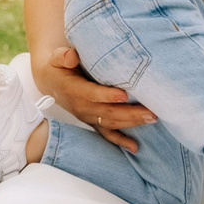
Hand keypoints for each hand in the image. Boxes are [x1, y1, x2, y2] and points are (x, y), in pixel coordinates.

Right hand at [32, 45, 153, 149]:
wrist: (51, 82)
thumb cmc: (58, 67)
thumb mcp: (56, 58)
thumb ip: (63, 56)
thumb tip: (72, 56)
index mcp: (73, 90)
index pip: (91, 94)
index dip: (107, 96)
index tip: (125, 95)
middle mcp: (81, 107)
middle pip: (107, 112)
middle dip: (130, 113)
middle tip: (150, 112)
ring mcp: (88, 117)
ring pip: (111, 123)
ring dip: (132, 123)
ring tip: (151, 119)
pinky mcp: (92, 122)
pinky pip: (107, 134)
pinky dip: (121, 141)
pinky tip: (135, 147)